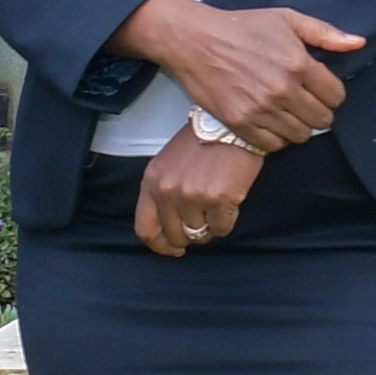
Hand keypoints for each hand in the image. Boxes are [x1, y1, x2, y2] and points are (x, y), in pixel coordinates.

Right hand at [119, 0, 364, 148]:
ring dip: (298, 126)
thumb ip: (325, 33)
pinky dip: (276, 137)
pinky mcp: (241, 123)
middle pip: (322, 120)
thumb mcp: (286, 19)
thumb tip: (358, 43)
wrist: (196, 41)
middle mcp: (283, 90)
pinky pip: (274, 145)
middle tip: (304, 101)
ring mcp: (261, 110)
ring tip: (287, 111)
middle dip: (318, 111)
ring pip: (300, 135)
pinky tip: (270, 121)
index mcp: (298, 63)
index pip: (336, 97)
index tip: (319, 89)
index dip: (331, 93)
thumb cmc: (242, 27)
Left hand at [133, 129, 264, 256]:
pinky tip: (229, 203)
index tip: (172, 249)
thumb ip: (162, 191)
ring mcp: (192, 197)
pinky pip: (221, 229)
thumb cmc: (202, 140)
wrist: (230, 125)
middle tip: (201, 226)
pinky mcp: (218, 200)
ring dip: (209, 226)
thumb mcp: (168, 163)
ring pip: (199, 234)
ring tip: (216, 206)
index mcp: (152, 181)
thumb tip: (170, 225)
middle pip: (174, 236)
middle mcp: (168, 192)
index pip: (146, 228)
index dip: (160, 245)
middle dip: (189, 237)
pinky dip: (226, 221)